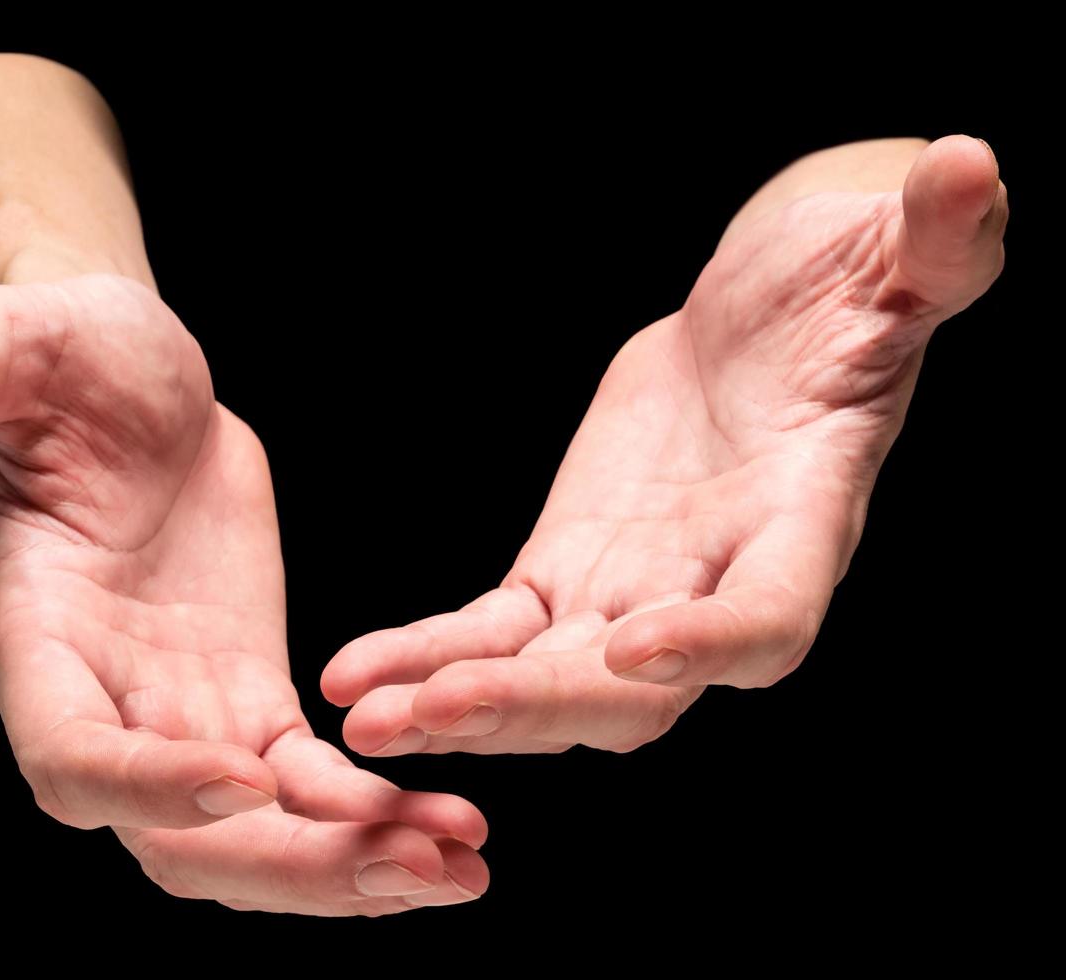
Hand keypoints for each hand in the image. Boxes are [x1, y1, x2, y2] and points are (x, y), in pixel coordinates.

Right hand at [0, 271, 487, 913]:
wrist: (131, 379)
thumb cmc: (64, 356)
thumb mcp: (11, 343)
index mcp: (34, 637)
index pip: (69, 753)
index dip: (141, 783)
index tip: (246, 780)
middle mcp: (102, 700)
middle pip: (178, 840)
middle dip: (291, 866)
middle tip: (416, 867)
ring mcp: (177, 711)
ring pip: (254, 838)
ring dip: (354, 862)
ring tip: (465, 866)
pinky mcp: (246, 697)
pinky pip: (310, 786)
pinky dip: (374, 811)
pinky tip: (454, 824)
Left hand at [322, 135, 1007, 755]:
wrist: (761, 331)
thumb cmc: (840, 299)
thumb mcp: (892, 265)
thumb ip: (932, 244)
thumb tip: (972, 165)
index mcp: (801, 526)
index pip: (769, 616)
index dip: (712, 641)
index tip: (637, 646)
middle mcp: (712, 588)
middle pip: (630, 690)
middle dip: (536, 705)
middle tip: (435, 719)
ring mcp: (630, 595)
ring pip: (544, 680)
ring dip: (459, 705)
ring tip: (361, 719)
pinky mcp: (562, 577)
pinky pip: (489, 634)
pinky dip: (427, 655)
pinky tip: (353, 677)